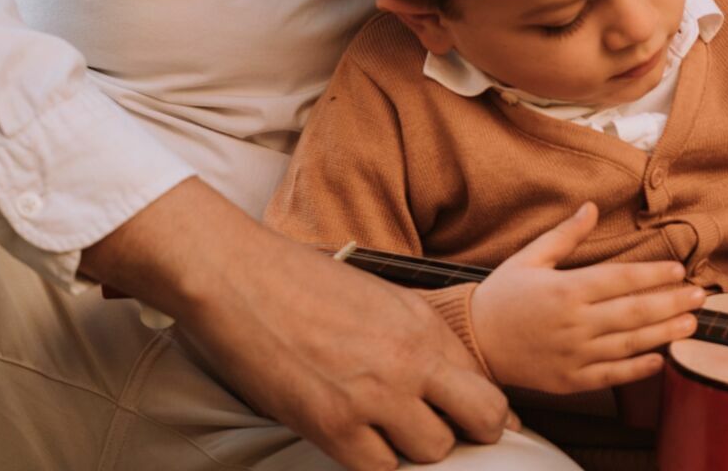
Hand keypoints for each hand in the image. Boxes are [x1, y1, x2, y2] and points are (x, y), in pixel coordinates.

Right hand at [80, 178, 511, 470]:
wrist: (239, 276)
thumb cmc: (303, 283)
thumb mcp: (380, 300)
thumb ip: (418, 340)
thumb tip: (449, 380)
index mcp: (426, 324)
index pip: (488, 386)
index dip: (488, 414)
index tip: (475, 424)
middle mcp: (412, 359)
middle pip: (483, 420)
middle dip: (471, 434)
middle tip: (447, 435)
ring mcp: (374, 394)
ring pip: (432, 452)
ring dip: (414, 449)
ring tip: (389, 433)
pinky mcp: (331, 424)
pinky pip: (378, 469)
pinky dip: (374, 463)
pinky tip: (357, 442)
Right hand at [469, 202, 705, 393]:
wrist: (472, 342)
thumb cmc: (502, 296)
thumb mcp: (530, 258)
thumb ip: (565, 235)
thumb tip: (591, 207)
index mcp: (566, 290)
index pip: (620, 279)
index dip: (653, 275)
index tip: (679, 269)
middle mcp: (573, 323)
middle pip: (633, 312)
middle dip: (671, 303)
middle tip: (700, 296)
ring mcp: (573, 354)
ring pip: (628, 344)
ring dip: (664, 334)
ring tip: (691, 324)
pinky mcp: (569, 380)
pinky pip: (610, 376)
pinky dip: (637, 370)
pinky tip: (660, 360)